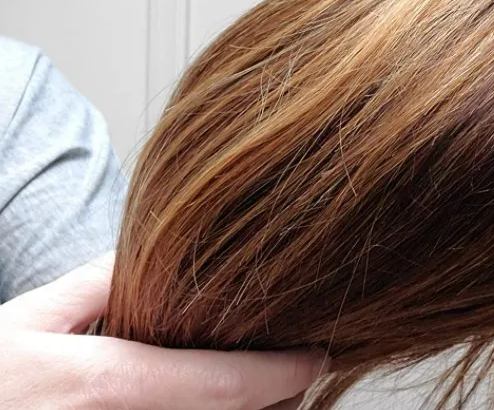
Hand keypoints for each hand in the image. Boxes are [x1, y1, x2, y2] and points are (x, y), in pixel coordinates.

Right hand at [0, 253, 328, 408]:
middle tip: (299, 370)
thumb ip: (96, 282)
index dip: (281, 373)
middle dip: (276, 399)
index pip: (224, 384)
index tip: (315, 356)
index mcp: (110, 386)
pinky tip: (218, 407)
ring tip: (271, 389)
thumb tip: (148, 249)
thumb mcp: (30, 318)